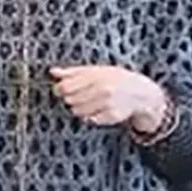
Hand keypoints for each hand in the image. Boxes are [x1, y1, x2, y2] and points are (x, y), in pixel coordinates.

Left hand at [51, 66, 168, 131]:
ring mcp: (108, 103)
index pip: (65, 87)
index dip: (59, 90)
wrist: (139, 92)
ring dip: (79, 108)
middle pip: (69, 100)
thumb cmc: (113, 79)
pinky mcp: (111, 116)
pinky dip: (90, 116)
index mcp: (96, 76)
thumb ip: (73, 72)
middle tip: (81, 96)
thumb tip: (52, 71)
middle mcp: (102, 89)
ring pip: (77, 112)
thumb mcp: (95, 70)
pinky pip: (89, 120)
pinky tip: (98, 110)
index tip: (60, 90)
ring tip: (90, 102)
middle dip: (71, 99)